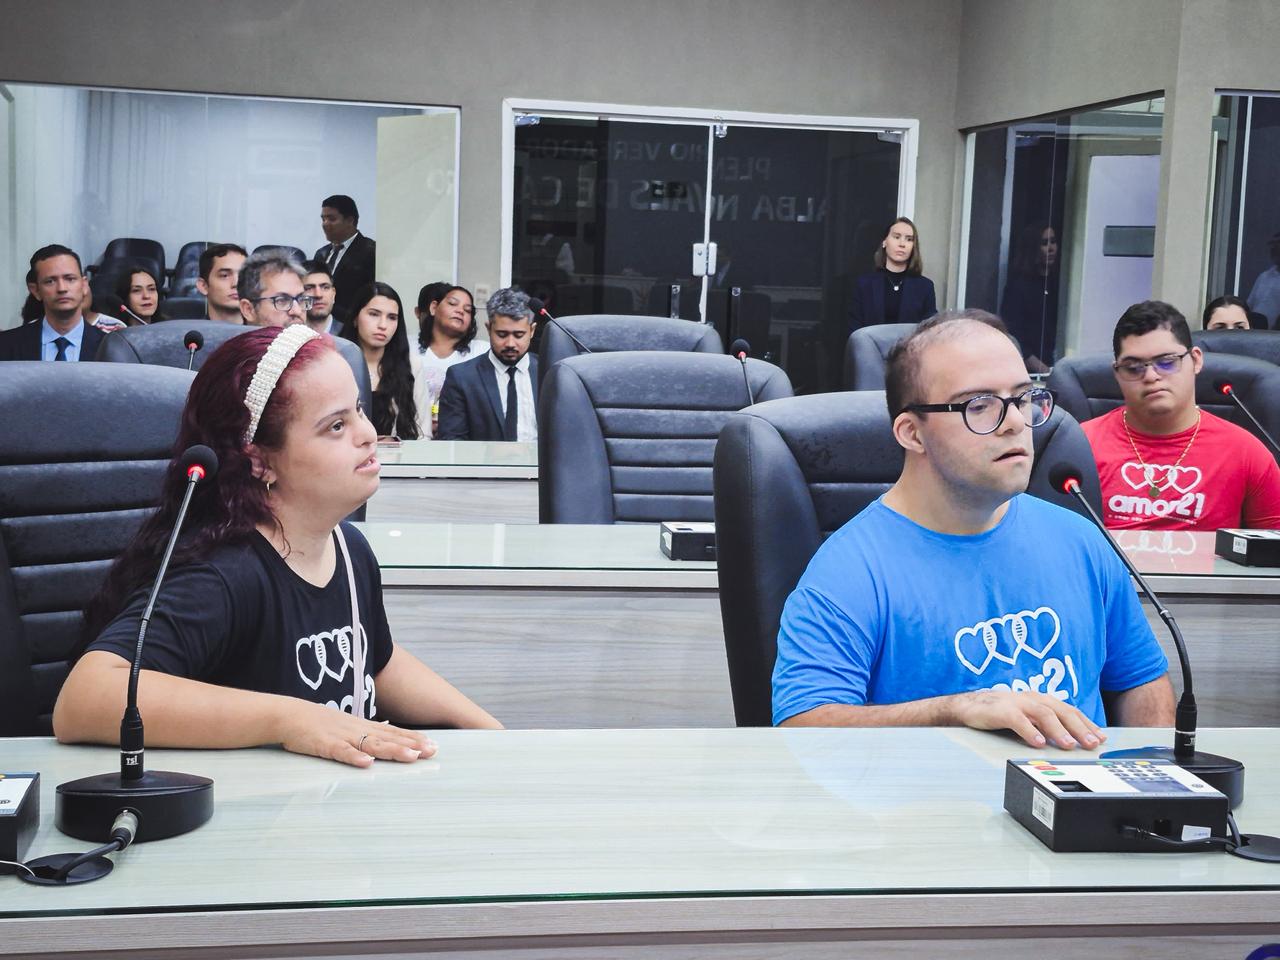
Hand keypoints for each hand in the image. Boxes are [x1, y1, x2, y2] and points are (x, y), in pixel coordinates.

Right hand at [276, 700, 437, 767]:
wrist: (289, 715)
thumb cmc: (317, 724)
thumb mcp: (346, 727)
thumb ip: (364, 735)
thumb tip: (382, 742)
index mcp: (363, 726)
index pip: (393, 732)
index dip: (413, 738)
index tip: (433, 745)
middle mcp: (357, 730)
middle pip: (389, 738)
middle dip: (411, 745)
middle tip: (432, 752)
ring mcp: (342, 736)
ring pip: (371, 744)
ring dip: (392, 750)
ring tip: (411, 757)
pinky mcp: (324, 745)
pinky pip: (341, 752)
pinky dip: (354, 757)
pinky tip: (366, 763)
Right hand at [951, 690, 1106, 749]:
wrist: (969, 706)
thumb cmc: (1000, 712)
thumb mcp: (1028, 717)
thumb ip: (1047, 725)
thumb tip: (1071, 741)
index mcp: (1041, 700)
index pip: (1069, 711)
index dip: (1086, 723)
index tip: (1101, 738)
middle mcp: (1032, 698)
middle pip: (1061, 711)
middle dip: (1079, 728)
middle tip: (1092, 743)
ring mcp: (1017, 703)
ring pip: (1043, 714)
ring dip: (1058, 730)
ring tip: (1068, 745)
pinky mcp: (1001, 710)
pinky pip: (1018, 720)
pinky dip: (1030, 731)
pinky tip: (1038, 742)